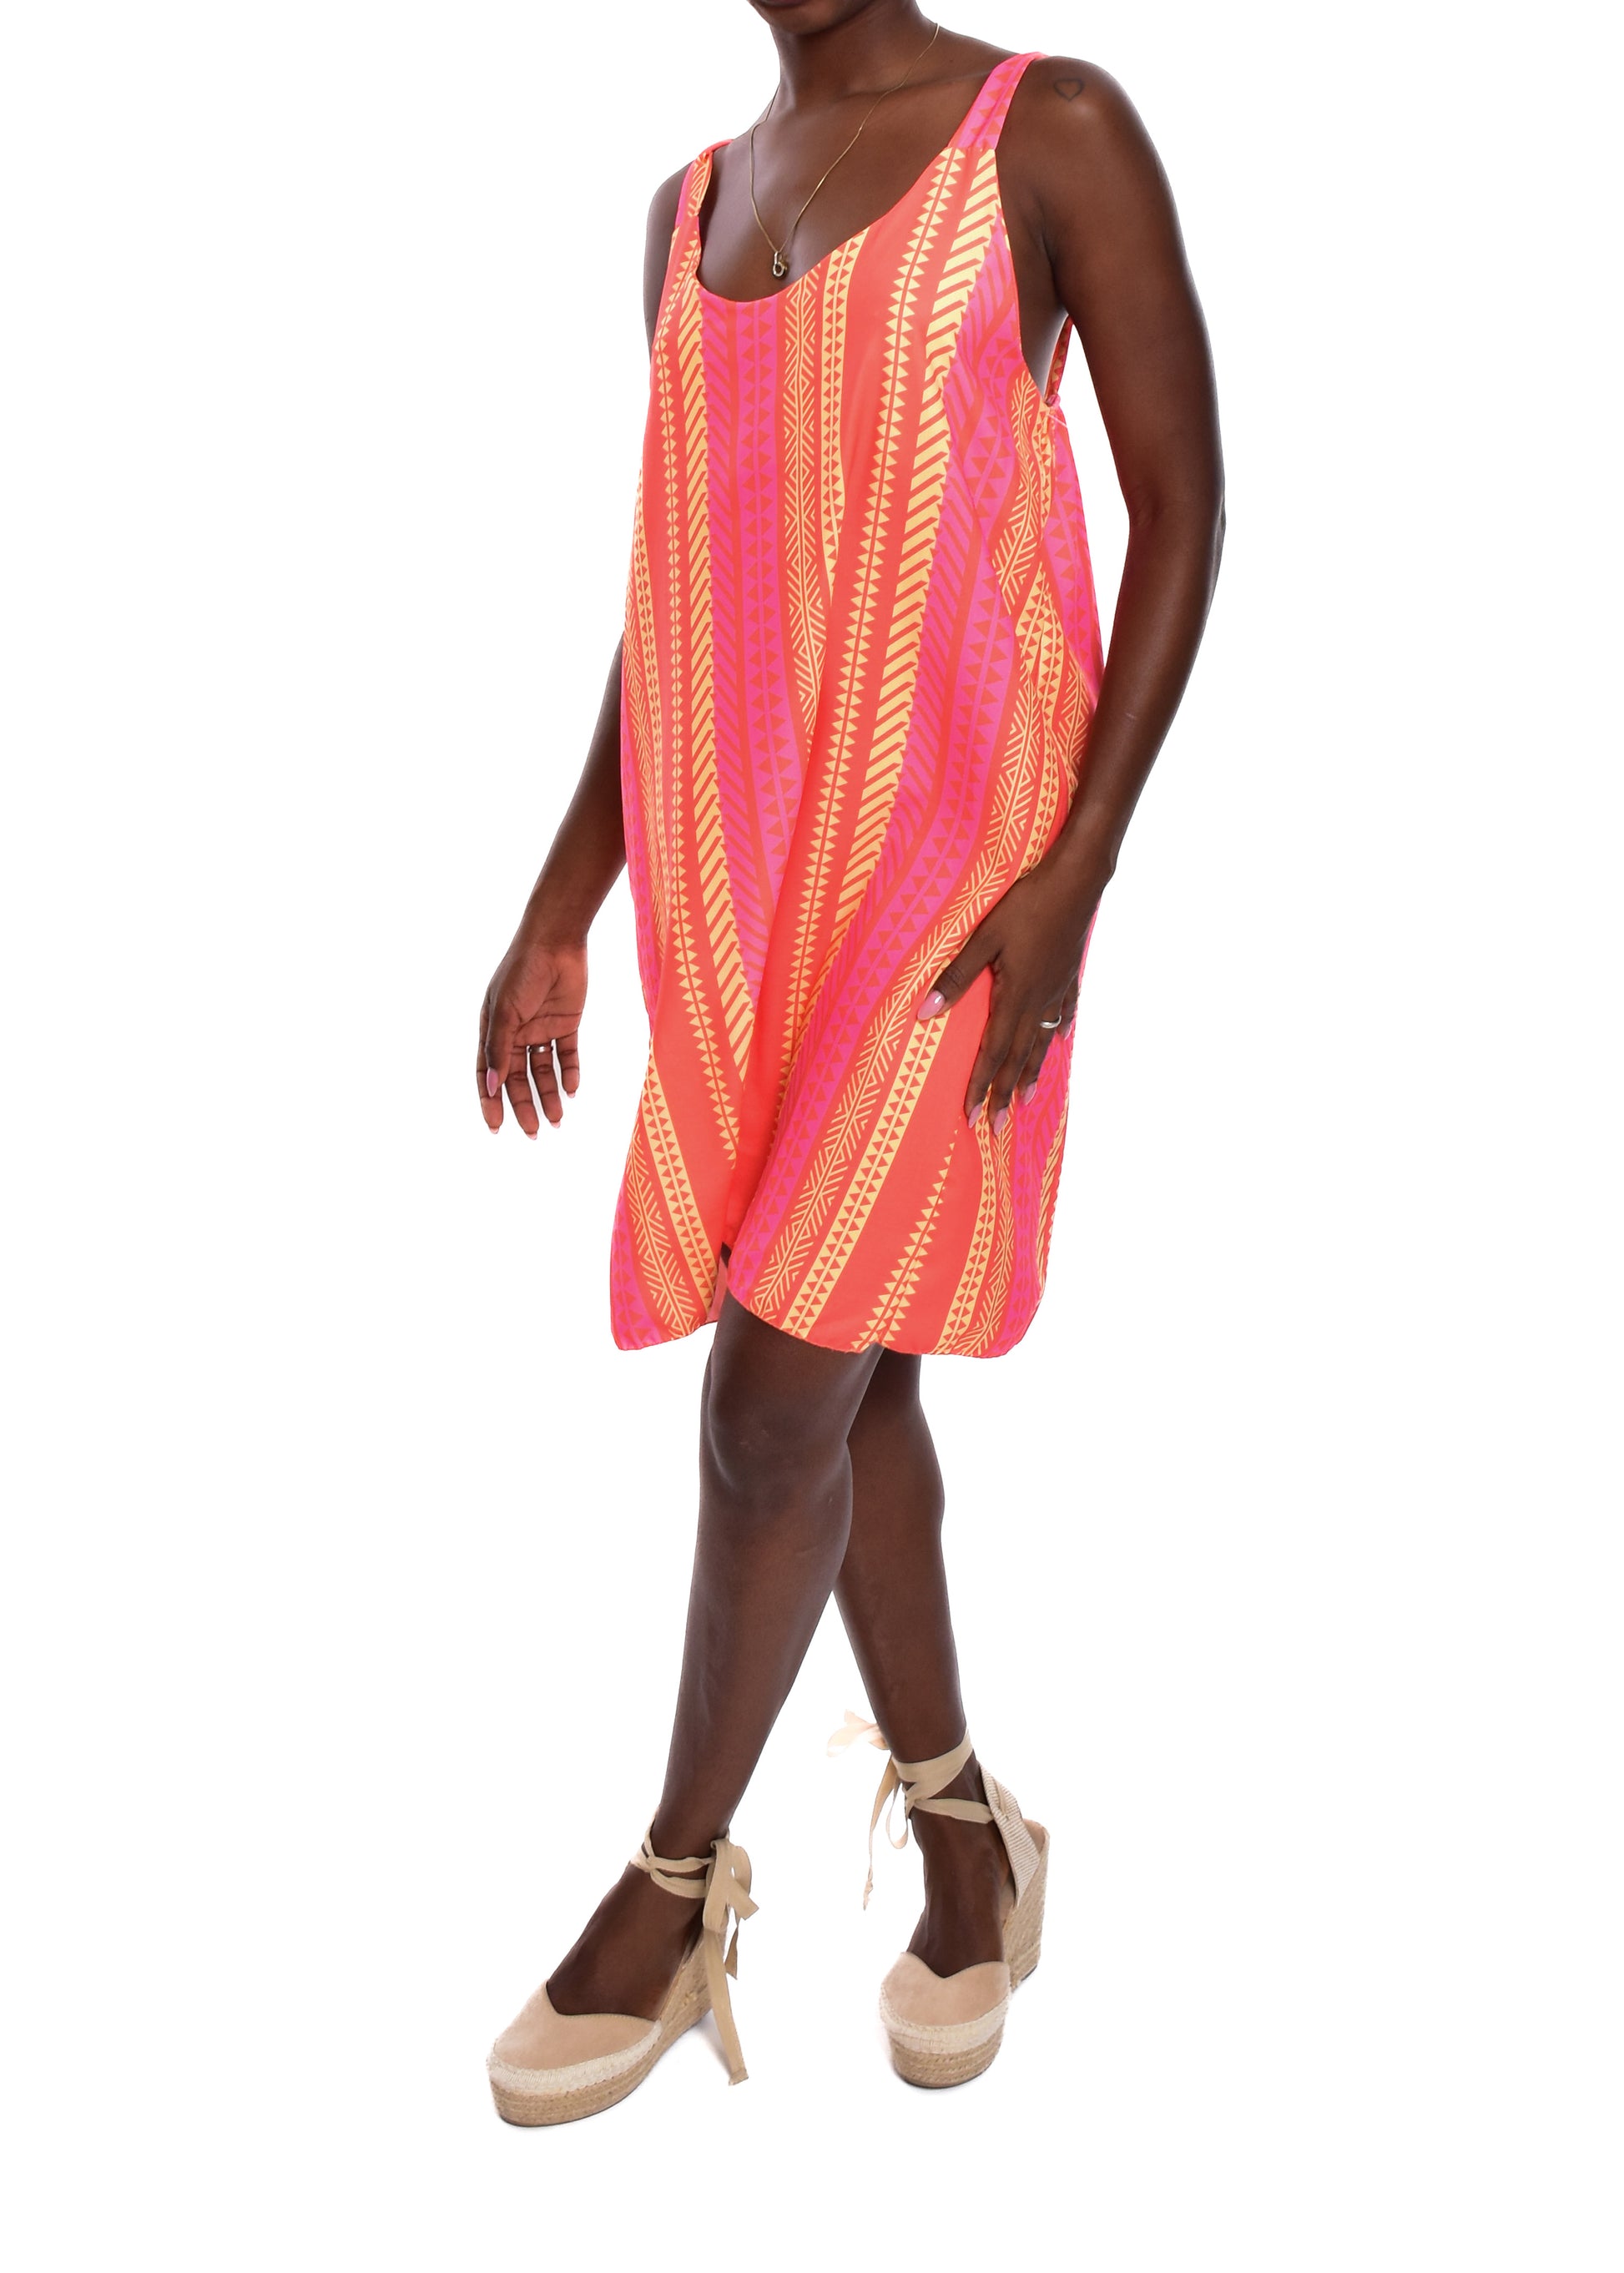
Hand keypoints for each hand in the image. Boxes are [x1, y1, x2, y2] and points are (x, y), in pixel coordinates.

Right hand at [478, 927, 587, 1135]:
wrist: (556, 941)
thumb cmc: (522, 972)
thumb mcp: (506, 1012)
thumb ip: (499, 1050)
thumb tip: (492, 1088)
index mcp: (493, 1029)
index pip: (490, 1073)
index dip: (491, 1101)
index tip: (496, 1128)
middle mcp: (516, 1032)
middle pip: (518, 1078)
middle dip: (525, 1106)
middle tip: (535, 1132)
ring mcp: (541, 1028)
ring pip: (544, 1071)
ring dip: (549, 1095)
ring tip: (557, 1120)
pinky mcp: (567, 1022)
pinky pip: (568, 1055)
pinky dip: (570, 1073)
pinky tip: (572, 1090)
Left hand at [916, 863, 1100, 1129]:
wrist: (1077, 880)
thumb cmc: (1027, 903)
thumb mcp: (984, 937)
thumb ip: (956, 976)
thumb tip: (924, 1013)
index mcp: (1014, 996)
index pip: (993, 1053)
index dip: (980, 1086)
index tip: (972, 1116)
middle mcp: (1038, 1000)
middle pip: (1019, 1057)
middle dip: (1005, 1093)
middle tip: (997, 1125)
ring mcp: (1058, 989)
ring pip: (1042, 1041)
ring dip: (1032, 1072)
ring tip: (1028, 1098)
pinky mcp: (1069, 974)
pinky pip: (1064, 1013)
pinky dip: (1058, 1032)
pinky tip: (1058, 1041)